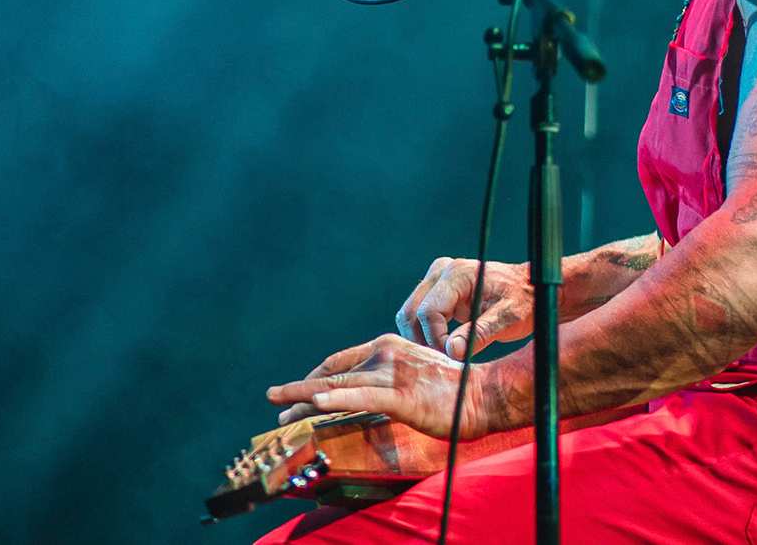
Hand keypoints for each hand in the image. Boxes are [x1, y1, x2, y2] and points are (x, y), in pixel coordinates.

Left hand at [265, 333, 492, 437]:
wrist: (483, 395)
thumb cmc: (450, 390)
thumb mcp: (413, 375)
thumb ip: (387, 377)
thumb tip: (363, 390)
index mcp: (387, 347)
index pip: (340, 361)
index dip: (313, 376)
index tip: (296, 390)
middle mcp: (385, 355)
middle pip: (333, 372)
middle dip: (299, 388)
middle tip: (273, 397)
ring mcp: (392, 375)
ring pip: (340, 385)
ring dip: (306, 397)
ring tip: (282, 408)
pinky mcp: (401, 396)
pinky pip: (363, 397)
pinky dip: (338, 398)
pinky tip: (319, 402)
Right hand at [396, 256, 533, 357]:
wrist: (530, 290)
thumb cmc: (524, 301)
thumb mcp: (508, 319)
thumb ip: (480, 333)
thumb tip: (451, 350)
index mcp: (458, 275)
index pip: (428, 311)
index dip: (435, 339)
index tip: (452, 356)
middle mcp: (442, 272)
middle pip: (411, 312)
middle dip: (423, 340)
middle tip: (444, 359)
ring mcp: (437, 279)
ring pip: (409, 314)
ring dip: (421, 338)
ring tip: (445, 354)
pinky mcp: (438, 290)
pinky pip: (418, 314)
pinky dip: (425, 332)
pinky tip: (444, 346)